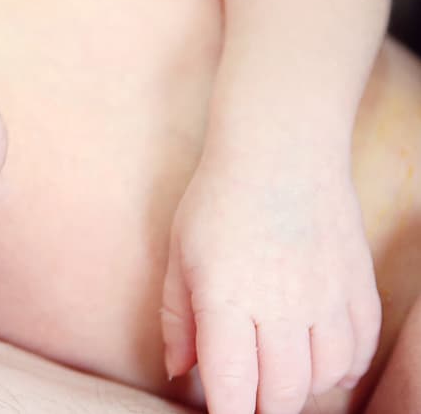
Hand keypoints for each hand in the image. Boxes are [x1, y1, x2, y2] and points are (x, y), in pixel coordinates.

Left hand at [160, 160, 380, 413]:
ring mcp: (326, 299)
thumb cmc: (218, 200)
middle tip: (246, 402)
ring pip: (323, 378)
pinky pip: (358, 352)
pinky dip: (340, 370)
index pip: (232, 385)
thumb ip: (178, 319)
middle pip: (281, 393)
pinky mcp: (357, 288)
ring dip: (299, 389)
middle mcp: (281, 306)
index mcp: (227, 299)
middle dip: (262, 409)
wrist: (282, 151)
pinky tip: (319, 364)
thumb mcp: (180, 255)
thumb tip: (179, 372)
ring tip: (277, 377)